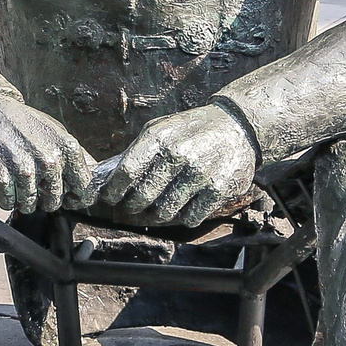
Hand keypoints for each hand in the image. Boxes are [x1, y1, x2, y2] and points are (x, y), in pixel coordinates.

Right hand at [0, 95, 95, 215]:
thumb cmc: (17, 124)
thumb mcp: (53, 132)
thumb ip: (73, 158)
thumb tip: (94, 184)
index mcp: (67, 147)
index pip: (85, 190)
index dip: (73, 198)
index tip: (63, 194)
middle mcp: (49, 158)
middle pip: (54, 202)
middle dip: (41, 197)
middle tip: (29, 179)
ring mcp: (24, 168)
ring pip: (29, 205)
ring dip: (19, 197)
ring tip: (12, 175)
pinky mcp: (0, 176)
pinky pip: (8, 203)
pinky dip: (3, 196)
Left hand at [86, 104, 258, 229]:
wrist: (237, 127)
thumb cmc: (191, 131)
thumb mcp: (161, 129)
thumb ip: (137, 152)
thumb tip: (108, 180)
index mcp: (159, 137)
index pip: (126, 172)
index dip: (113, 191)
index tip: (109, 200)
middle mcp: (178, 155)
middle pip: (142, 196)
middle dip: (132, 207)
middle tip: (131, 209)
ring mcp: (199, 173)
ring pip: (164, 212)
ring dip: (157, 215)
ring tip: (156, 210)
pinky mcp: (218, 190)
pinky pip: (190, 218)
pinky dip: (183, 218)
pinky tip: (184, 207)